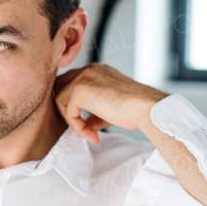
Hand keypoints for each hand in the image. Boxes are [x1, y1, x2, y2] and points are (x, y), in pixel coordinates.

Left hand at [53, 63, 167, 144]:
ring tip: (91, 134)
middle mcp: (88, 69)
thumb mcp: (111, 109)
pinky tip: (94, 136)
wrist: (147, 109)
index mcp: (96, 70)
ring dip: (73, 121)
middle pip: (59, 87)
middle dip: (65, 108)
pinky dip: (78, 127)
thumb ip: (95, 114)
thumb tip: (85, 125)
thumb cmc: (135, 109)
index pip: (70, 83)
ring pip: (60, 100)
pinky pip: (69, 113)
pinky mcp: (81, 90)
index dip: (71, 103)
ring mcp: (83, 77)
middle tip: (81, 127)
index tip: (86, 123)